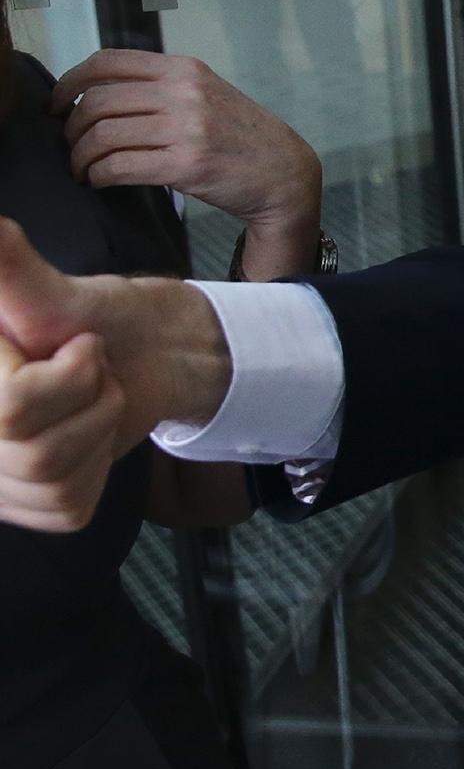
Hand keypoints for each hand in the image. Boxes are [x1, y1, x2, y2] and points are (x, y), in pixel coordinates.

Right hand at [0, 221, 231, 530]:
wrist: (145, 356)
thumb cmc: (96, 317)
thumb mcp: (48, 288)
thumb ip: (7, 261)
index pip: (13, 408)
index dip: (65, 374)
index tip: (75, 346)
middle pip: (32, 452)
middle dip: (89, 398)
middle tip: (93, 369)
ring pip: (52, 480)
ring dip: (98, 428)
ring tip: (93, 397)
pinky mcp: (26, 507)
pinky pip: (68, 507)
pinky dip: (98, 467)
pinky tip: (90, 437)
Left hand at [54, 51, 321, 279]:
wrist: (285, 174)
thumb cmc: (241, 138)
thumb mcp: (207, 94)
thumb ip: (162, 86)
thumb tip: (96, 92)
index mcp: (185, 69)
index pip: (107, 63)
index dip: (68, 82)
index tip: (57, 105)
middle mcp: (185, 93)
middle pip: (97, 102)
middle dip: (71, 128)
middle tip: (72, 147)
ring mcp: (187, 129)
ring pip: (102, 136)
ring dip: (80, 157)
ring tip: (84, 170)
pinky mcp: (186, 166)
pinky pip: (119, 166)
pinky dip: (99, 176)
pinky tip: (100, 181)